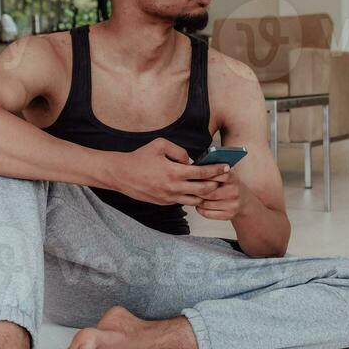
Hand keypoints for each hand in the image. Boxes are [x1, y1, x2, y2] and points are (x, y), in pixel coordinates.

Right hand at [110, 138, 227, 205]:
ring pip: (195, 200)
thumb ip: (179, 151)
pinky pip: (183, 202)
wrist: (121, 175)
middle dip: (216, 184)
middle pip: (203, 190)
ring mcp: (169, 198)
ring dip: (205, 194)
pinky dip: (192, 197)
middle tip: (223, 179)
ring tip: (211, 186)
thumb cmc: (140, 157)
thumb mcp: (160, 145)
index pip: (202, 173)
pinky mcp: (164, 203)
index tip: (226, 168)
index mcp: (174, 172)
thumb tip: (189, 160)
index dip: (217, 170)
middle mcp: (173, 188)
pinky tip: (195, 191)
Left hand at [195, 165, 243, 220]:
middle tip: (190, 188)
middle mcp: (234, 191)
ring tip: (194, 196)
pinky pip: (208, 213)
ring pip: (206, 204)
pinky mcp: (228, 215)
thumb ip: (215, 169)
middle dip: (197, 190)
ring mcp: (232, 204)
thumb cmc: (230, 184)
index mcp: (232, 178)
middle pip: (209, 192)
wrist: (244, 199)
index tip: (195, 175)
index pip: (217, 174)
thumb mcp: (226, 173)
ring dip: (197, 200)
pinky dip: (200, 209)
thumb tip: (197, 166)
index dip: (204, 175)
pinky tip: (200, 205)